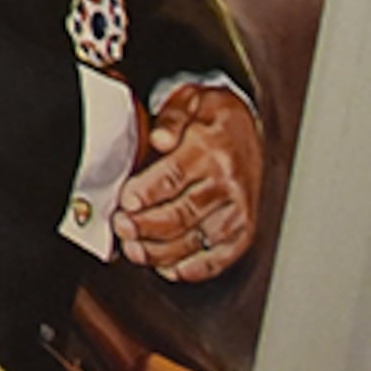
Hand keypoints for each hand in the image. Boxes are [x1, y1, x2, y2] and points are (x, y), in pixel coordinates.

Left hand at [113, 81, 263, 281]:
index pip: (174, 177)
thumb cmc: (211, 117)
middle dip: (147, 225)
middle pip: (183, 213)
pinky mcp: (244, 230)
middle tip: (121, 227)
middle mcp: (228, 185)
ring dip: (164, 251)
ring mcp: (238, 211)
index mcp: (210, 152)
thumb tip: (158, 137)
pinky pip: (222, 257)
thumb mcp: (188, 101)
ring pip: (198, 240)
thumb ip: (171, 118)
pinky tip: (172, 270)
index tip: (124, 202)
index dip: (146, 193)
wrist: (249, 127)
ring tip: (136, 250)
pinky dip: (197, 269)